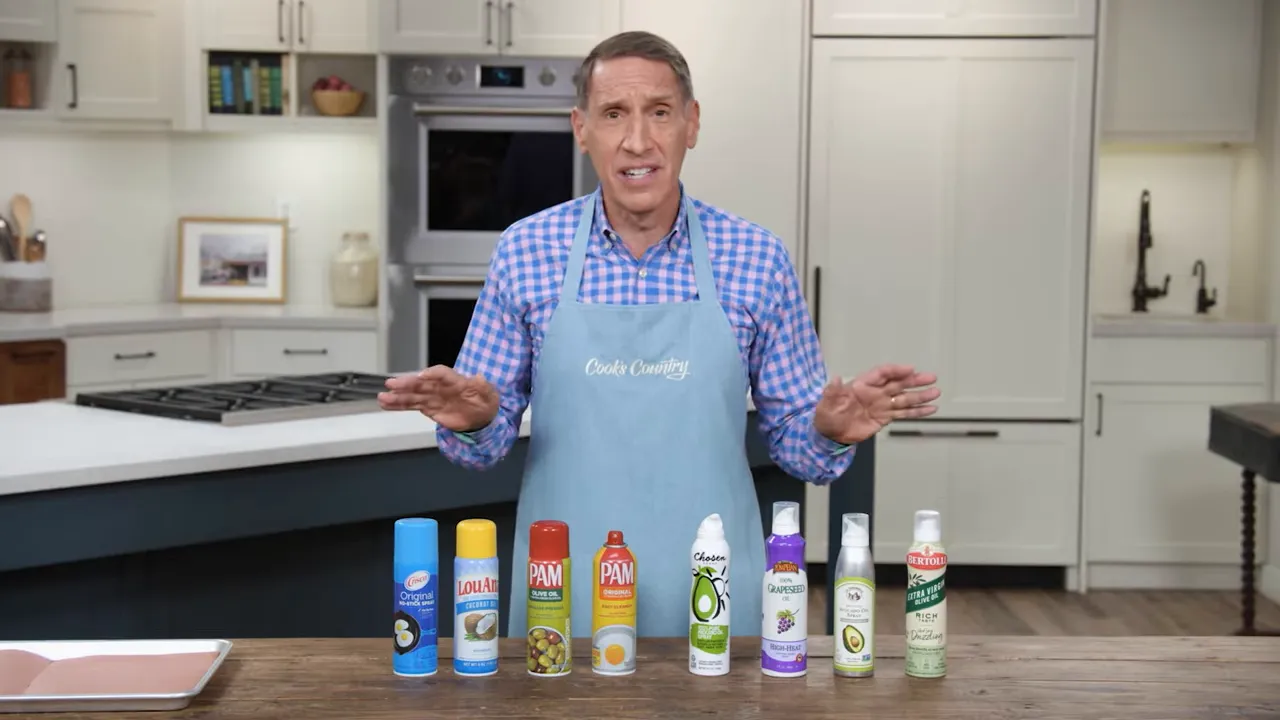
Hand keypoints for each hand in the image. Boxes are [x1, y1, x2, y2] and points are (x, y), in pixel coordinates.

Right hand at [377, 365, 499, 431]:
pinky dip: (399, 405)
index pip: (442, 373)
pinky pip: (411, 405)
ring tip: (382, 397)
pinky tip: (386, 404)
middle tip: (392, 384)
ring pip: (413, 395)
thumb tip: (479, 377)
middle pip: (422, 383)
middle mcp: (440, 387)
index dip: (432, 373)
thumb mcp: (489, 394)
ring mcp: (433, 397)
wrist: (482, 415)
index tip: (422, 376)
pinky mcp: (428, 408)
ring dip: (398, 396)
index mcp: (456, 380)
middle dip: (407, 384)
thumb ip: (483, 387)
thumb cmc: (485, 400)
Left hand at [813, 364, 939, 444]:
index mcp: (861, 385)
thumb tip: (834, 379)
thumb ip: (832, 392)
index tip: (910, 369)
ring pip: (904, 399)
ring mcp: (881, 405)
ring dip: (920, 396)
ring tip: (936, 392)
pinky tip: (931, 409)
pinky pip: (904, 414)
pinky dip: (917, 412)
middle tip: (930, 377)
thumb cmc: (826, 415)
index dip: (896, 370)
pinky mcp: (885, 418)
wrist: (829, 435)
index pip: (881, 374)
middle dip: (914, 380)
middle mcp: (874, 392)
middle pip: (898, 384)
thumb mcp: (825, 404)